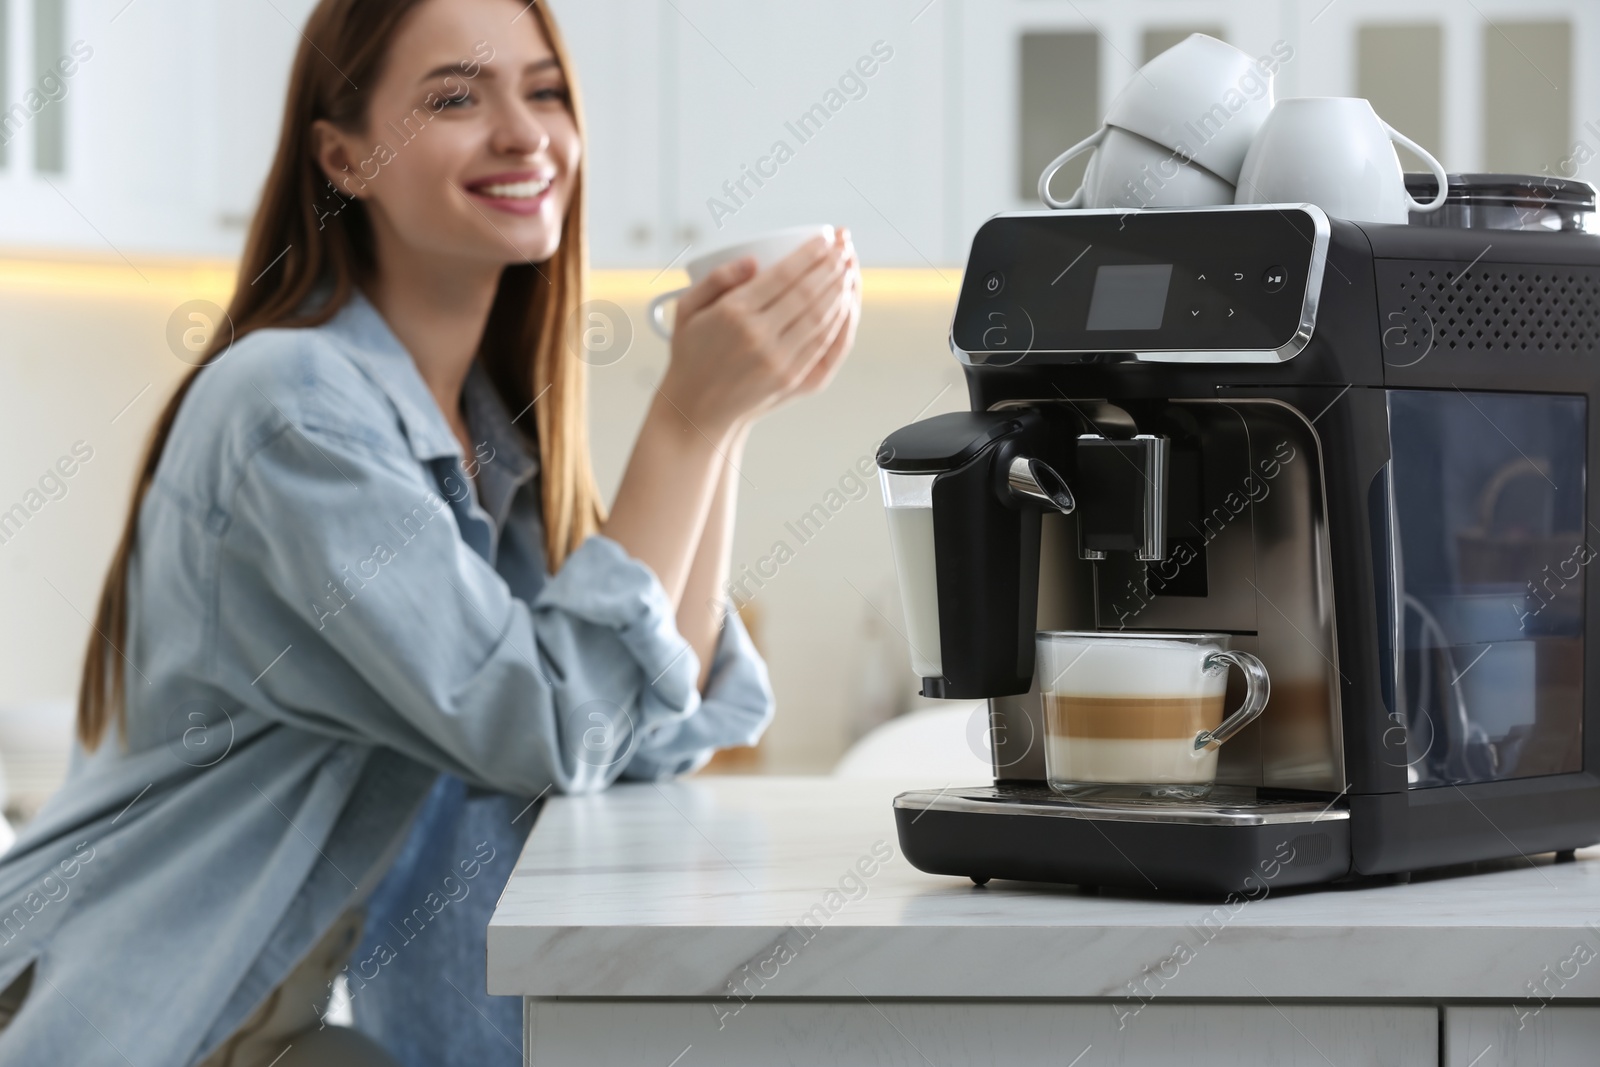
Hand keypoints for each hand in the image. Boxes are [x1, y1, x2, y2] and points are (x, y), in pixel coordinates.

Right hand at [659, 228, 857, 436]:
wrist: (697, 410)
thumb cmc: (691, 354)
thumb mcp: (686, 309)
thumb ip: (715, 279)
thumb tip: (753, 260)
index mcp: (733, 313)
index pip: (784, 275)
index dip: (810, 254)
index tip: (826, 238)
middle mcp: (758, 336)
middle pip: (808, 292)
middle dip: (832, 265)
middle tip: (845, 247)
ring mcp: (778, 359)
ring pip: (821, 316)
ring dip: (841, 288)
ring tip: (850, 267)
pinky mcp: (791, 377)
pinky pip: (823, 342)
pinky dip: (839, 318)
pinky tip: (846, 301)